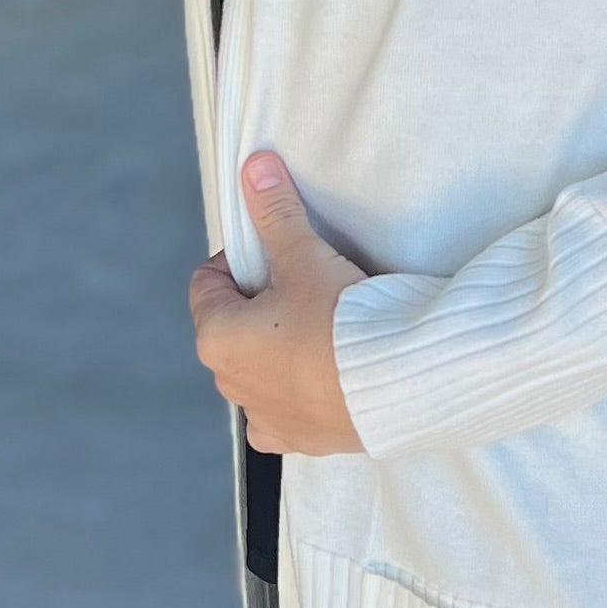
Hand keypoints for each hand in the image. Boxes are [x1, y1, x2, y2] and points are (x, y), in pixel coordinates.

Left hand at [188, 152, 366, 456]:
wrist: (398, 383)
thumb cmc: (341, 319)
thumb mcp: (306, 257)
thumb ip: (276, 212)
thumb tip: (255, 167)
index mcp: (216, 337)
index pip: (208, 283)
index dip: (240, 261)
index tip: (276, 254)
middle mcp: (229, 383)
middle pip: (232, 327)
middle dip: (259, 305)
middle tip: (306, 288)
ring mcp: (264, 416)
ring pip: (256, 371)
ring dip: (276, 350)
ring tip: (323, 331)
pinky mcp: (298, 440)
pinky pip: (283, 412)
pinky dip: (296, 393)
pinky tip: (324, 376)